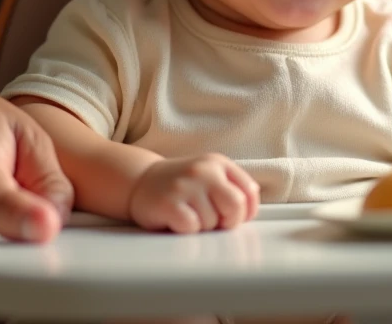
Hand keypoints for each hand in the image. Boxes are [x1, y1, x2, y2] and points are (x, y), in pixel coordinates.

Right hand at [129, 153, 259, 232]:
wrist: (141, 180)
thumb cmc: (180, 184)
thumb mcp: (209, 175)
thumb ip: (232, 186)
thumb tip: (250, 207)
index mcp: (218, 163)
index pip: (249, 191)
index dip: (246, 211)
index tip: (232, 216)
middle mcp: (204, 170)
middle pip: (235, 206)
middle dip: (228, 221)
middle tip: (213, 220)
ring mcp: (186, 185)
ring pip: (212, 222)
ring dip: (203, 226)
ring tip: (189, 214)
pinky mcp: (170, 203)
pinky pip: (192, 228)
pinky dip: (187, 230)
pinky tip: (177, 219)